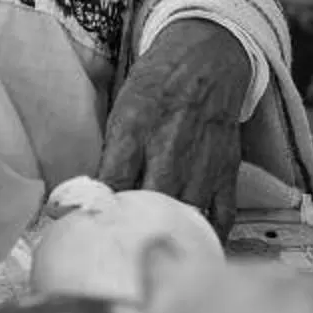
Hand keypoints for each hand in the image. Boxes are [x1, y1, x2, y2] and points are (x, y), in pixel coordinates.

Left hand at [99, 18, 250, 236]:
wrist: (207, 61)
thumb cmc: (157, 85)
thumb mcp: (121, 108)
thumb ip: (110, 153)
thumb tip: (90, 196)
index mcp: (134, 128)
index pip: (110, 181)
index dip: (97, 210)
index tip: (86, 229)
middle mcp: (168, 149)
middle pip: (148, 204)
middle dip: (132, 228)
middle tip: (120, 246)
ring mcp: (201, 164)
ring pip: (183, 215)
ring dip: (167, 235)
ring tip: (152, 252)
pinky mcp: (225, 172)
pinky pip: (221, 216)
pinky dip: (208, 236)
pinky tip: (193, 248)